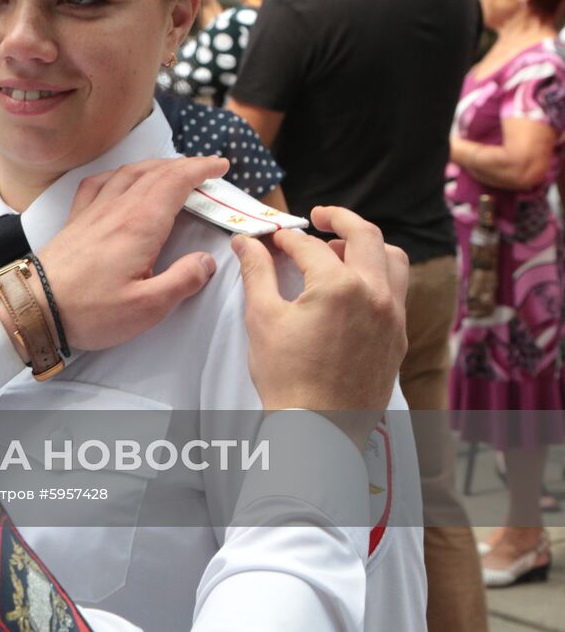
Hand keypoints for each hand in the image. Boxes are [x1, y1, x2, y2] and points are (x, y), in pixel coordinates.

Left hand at [35, 156, 226, 351]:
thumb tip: (205, 261)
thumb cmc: (87, 309)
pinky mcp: (76, 220)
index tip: (220, 165)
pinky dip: (118, 174)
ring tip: (173, 169)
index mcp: (139, 224)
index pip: (176, 182)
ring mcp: (93, 211)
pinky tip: (121, 179)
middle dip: (185, 165)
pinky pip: (99, 183)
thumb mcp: (147, 307)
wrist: (34, 306)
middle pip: (156, 173)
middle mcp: (116, 209)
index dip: (201, 169)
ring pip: (128, 173)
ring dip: (156, 165)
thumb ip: (182, 281)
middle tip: (207, 166)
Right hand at [233, 206, 408, 445]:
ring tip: (341, 251)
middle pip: (366, 236)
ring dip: (368, 246)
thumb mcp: (263, 318)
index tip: (270, 238)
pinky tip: (354, 287)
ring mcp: (393, 317)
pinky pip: (398, 291)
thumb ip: (257, 271)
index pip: (310, 246)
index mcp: (340, 287)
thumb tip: (247, 242)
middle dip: (339, 219)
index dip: (285, 238)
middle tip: (318, 217)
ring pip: (393, 260)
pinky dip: (379, 276)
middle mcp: (375, 295)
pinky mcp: (398, 338)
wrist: (318, 428)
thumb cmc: (287, 377)